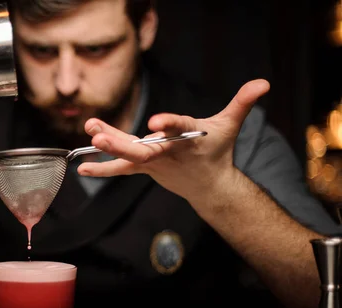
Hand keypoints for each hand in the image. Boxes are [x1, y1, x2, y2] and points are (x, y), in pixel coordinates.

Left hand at [77, 79, 270, 202]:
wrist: (209, 187)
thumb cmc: (218, 151)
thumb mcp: (230, 125)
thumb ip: (242, 103)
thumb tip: (264, 83)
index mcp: (190, 139)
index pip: (180, 129)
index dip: (170, 124)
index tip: (156, 121)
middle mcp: (169, 152)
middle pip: (144, 150)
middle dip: (120, 143)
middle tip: (98, 136)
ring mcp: (154, 162)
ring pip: (129, 157)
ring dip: (108, 147)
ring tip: (90, 132)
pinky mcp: (144, 167)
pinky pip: (121, 168)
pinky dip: (102, 169)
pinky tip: (81, 169)